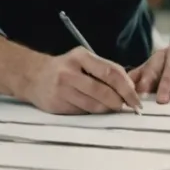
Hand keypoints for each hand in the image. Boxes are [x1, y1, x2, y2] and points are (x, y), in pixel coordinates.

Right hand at [20, 47, 141, 114]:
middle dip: (120, 101)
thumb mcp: (83, 61)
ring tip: (113, 108)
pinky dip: (93, 113)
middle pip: (103, 91)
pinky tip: (95, 109)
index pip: (110, 72)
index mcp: (81, 56)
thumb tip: (130, 87)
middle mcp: (70, 71)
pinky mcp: (57, 103)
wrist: (33, 76)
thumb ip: (105, 70)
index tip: (136, 98)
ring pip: (93, 105)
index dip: (127, 87)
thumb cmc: (65, 69)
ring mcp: (62, 88)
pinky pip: (82, 112)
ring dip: (107, 109)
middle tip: (129, 107)